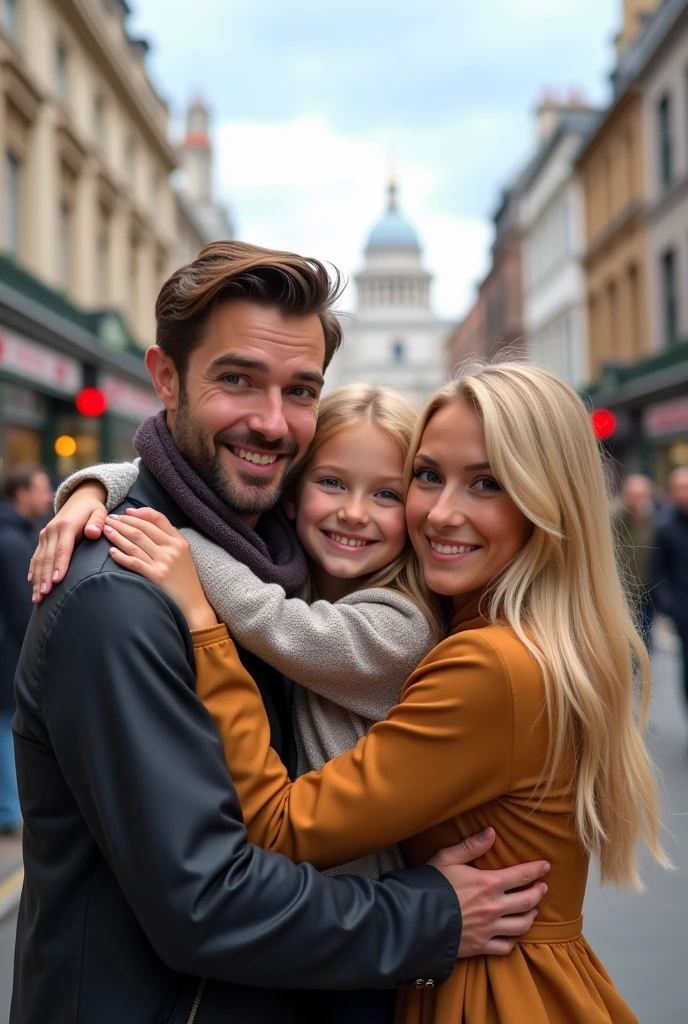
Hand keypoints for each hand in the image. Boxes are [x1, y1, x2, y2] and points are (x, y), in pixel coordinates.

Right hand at [29, 482, 107, 602]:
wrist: (80, 498)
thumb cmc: (93, 509)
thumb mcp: (100, 512)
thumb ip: (98, 522)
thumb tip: (93, 532)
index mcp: (67, 525)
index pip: (62, 549)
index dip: (59, 565)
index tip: (56, 581)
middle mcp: (52, 530)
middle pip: (48, 557)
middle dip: (45, 577)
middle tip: (44, 595)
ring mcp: (46, 534)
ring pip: (39, 559)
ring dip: (37, 578)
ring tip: (38, 597)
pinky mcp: (43, 538)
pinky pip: (36, 556)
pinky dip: (34, 570)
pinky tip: (33, 583)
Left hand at [104, 507, 217, 630]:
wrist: (193, 605)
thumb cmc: (186, 581)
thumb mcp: (185, 556)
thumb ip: (170, 542)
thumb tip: (149, 528)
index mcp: (179, 542)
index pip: (158, 519)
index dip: (140, 514)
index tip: (126, 512)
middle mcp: (172, 549)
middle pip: (142, 529)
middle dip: (123, 522)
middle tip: (109, 519)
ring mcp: (164, 562)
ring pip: (135, 543)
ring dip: (118, 535)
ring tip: (106, 530)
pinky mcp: (156, 576)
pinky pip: (134, 562)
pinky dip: (121, 555)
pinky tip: (111, 552)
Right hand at [429, 828, 548, 957]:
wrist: (415, 919)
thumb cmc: (430, 885)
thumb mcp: (448, 858)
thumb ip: (472, 845)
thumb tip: (491, 832)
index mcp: (488, 883)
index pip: (522, 875)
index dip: (537, 870)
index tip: (546, 866)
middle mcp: (494, 907)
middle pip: (528, 901)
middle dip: (539, 892)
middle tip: (543, 887)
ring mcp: (489, 929)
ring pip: (522, 925)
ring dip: (531, 916)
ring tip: (532, 910)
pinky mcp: (481, 946)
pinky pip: (506, 947)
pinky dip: (514, 941)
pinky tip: (513, 934)